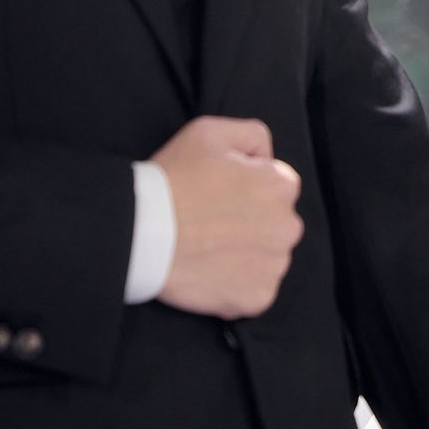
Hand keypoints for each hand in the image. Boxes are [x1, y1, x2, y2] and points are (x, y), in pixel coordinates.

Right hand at [151, 116, 303, 317]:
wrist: (141, 233)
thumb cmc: (173, 181)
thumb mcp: (210, 131)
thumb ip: (251, 135)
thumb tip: (266, 157)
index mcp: (281, 186)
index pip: (275, 186)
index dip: (244, 187)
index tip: (217, 194)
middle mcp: (287, 226)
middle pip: (275, 223)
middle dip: (250, 222)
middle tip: (210, 222)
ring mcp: (274, 265)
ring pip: (267, 258)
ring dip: (245, 254)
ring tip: (208, 247)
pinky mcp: (257, 298)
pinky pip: (254, 291)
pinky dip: (236, 285)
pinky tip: (210, 270)